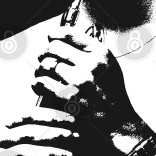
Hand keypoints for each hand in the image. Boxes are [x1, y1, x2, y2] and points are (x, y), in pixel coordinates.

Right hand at [0, 106, 78, 155]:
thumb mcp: (17, 139)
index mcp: (0, 123)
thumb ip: (37, 126)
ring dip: (51, 154)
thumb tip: (67, 113)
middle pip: (29, 134)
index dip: (51, 116)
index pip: (28, 115)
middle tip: (76, 137)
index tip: (72, 120)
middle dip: (56, 134)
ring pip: (25, 154)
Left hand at [32, 26, 140, 140]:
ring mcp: (79, 83)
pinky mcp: (68, 100)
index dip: (54, 35)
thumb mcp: (108, 64)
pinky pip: (42, 85)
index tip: (50, 39)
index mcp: (100, 53)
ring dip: (40, 69)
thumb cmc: (110, 91)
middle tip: (44, 59)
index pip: (68, 34)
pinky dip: (37, 84)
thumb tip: (57, 36)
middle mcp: (91, 65)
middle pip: (53, 48)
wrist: (118, 121)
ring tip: (42, 73)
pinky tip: (40, 85)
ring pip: (45, 66)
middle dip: (45, 53)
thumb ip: (88, 49)